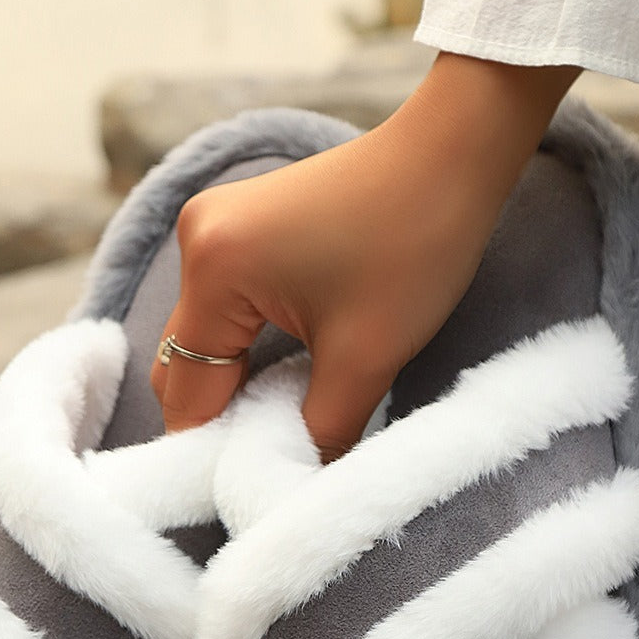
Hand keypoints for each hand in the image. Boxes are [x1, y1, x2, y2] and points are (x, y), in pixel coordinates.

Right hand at [150, 52, 580, 461]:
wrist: (454, 152)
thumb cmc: (415, 243)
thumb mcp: (365, 359)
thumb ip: (316, 434)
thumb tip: (288, 486)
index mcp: (214, 271)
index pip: (188, 394)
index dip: (215, 450)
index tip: (252, 487)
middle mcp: (195, 241)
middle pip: (184, 365)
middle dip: (223, 418)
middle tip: (271, 460)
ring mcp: (214, 228)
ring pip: (206, 340)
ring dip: (238, 384)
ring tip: (287, 421)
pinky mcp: (239, 225)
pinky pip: (225, 309)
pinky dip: (249, 348)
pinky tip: (289, 375)